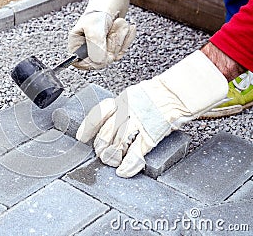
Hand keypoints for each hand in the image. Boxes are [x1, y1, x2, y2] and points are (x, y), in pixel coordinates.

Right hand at [68, 0, 135, 69]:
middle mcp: (87, 53)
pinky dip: (126, 38)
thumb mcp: (93, 27)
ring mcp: (101, 54)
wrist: (110, 6)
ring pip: (114, 56)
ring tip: (116, 24)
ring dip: (119, 38)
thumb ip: (95, 44)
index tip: (104, 54)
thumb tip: (99, 61)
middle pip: (101, 61)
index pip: (80, 64)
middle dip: (111, 43)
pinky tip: (123, 28)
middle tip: (111, 29)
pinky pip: (122, 51)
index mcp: (76, 47)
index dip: (93, 62)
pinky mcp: (112, 52)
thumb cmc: (97, 14)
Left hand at [76, 51, 227, 176]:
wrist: (179, 92)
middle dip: (100, 147)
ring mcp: (138, 122)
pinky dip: (128, 164)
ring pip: (117, 143)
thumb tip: (112, 122)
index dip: (87, 129)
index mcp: (121, 100)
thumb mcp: (135, 95)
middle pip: (105, 132)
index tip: (82, 138)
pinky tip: (124, 170)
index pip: (98, 114)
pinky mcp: (151, 134)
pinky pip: (136, 152)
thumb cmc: (160, 94)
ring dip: (112, 157)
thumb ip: (122, 108)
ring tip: (112, 162)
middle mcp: (126, 110)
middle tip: (101, 154)